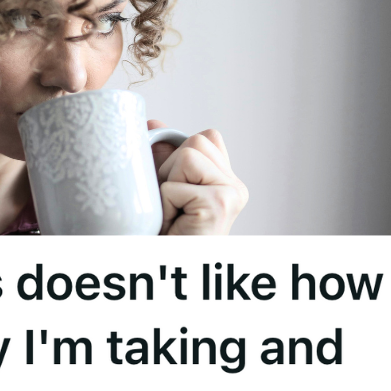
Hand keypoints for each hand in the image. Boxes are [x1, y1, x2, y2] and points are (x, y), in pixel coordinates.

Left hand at [148, 120, 248, 234]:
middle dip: (171, 170)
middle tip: (173, 206)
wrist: (164, 268)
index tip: (173, 190)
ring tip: (174, 213)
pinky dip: (165, 202)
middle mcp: (236, 187)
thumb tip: (153, 122)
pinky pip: (175, 183)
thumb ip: (162, 157)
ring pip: (188, 153)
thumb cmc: (164, 236)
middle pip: (196, 140)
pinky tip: (175, 224)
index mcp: (227, 181)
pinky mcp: (221, 202)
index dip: (178, 157)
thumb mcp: (162, 191)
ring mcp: (233, 194)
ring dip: (168, 183)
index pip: (206, 138)